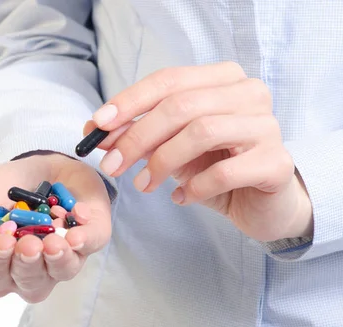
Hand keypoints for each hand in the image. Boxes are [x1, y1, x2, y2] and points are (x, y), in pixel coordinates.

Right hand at [0, 153, 111, 302]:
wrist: (36, 163)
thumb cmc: (1, 190)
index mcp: (0, 266)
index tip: (0, 240)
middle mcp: (34, 270)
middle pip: (31, 284)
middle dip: (28, 264)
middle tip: (27, 243)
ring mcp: (65, 256)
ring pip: (63, 271)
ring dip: (58, 259)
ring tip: (52, 242)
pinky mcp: (91, 235)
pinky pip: (92, 243)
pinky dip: (86, 238)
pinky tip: (76, 231)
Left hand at [86, 61, 311, 241]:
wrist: (262, 204)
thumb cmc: (214, 167)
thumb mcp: (168, 148)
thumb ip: (135, 134)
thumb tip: (93, 128)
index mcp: (222, 79)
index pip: (169, 80)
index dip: (129, 101)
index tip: (98, 126)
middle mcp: (249, 93)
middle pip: (181, 105)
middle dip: (137, 137)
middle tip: (112, 166)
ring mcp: (267, 126)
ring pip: (201, 132)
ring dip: (162, 162)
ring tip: (144, 185)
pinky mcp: (276, 163)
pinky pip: (225, 171)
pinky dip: (194, 187)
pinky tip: (180, 198)